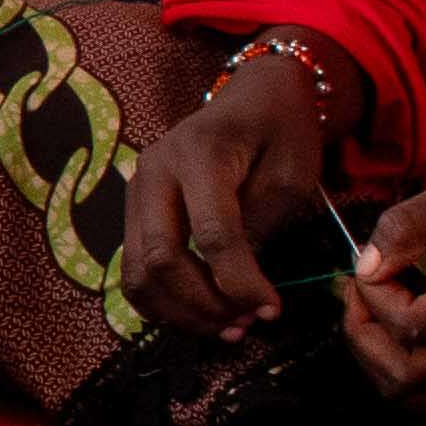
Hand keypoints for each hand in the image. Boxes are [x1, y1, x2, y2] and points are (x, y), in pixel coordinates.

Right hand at [117, 54, 337, 337]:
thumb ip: (261, 225)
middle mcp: (156, 169)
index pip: (212, 233)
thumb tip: (238, 286)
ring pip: (137, 270)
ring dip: (180, 312)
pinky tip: (198, 313)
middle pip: (162, 258)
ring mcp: (137, 188)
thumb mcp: (292, 173)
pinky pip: (133, 267)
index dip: (240, 282)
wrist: (255, 97)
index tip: (271, 310)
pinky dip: (161, 302)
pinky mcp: (134, 208)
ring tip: (224, 328)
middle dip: (204, 305)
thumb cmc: (281, 131)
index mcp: (201, 152)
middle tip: (244, 326)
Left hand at [339, 136, 425, 399]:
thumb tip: (364, 266)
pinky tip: (390, 311)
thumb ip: (410, 226)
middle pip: (405, 378)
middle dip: (363, 334)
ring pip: (412, 387)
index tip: (369, 256)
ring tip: (367, 299)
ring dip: (374, 349)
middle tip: (354, 287)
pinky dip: (394, 354)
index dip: (374, 294)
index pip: (410, 328)